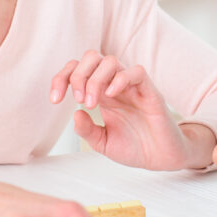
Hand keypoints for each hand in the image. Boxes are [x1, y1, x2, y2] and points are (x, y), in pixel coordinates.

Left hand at [50, 51, 213, 169]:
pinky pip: (136, 72)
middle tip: (78, 99)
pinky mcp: (150, 92)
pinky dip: (120, 79)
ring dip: (95, 79)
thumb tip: (75, 115)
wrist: (162, 158)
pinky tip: (112, 95)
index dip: (62, 78)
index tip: (55, 100)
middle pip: (92, 58)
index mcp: (101, 95)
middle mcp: (114, 86)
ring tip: (92, 103)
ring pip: (111, 61)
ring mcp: (132, 87)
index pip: (78, 71)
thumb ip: (88, 131)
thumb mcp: (103, 143)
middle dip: (78, 75)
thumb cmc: (136, 148)